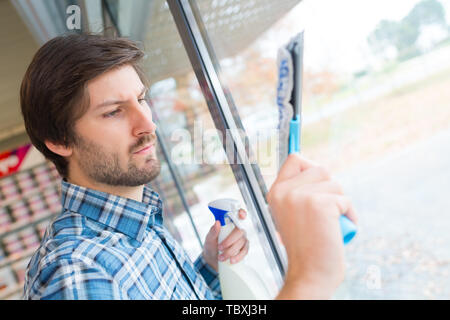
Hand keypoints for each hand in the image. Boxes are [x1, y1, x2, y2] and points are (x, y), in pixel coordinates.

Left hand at [203, 209, 248, 271]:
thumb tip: (217, 222)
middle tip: (220, 247)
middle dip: (230, 240)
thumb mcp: (209, 239)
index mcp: (229, 223)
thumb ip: (213, 231)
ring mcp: (242, 239)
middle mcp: (237, 229)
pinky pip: (245, 251)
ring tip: (221, 257)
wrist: (212, 259)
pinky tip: (232, 260)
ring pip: (242, 242)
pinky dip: (238, 256)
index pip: (238, 214)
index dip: (241, 213)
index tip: (241, 215)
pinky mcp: (244, 248)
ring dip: (231, 251)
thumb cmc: (211, 245)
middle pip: (240, 231)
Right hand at [266, 154, 356, 298]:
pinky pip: (345, 200)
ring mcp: (300, 196)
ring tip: (333, 222)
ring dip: (340, 201)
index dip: (310, 165)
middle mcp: (284, 191)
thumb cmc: (305, 248)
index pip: (295, 159)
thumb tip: (317, 169)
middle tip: (327, 210)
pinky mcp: (319, 204)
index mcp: (275, 193)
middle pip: (320, 168)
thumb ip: (297, 193)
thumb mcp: (291, 214)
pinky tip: (341, 228)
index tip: (319, 179)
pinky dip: (349, 214)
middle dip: (331, 187)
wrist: (309, 274)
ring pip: (334, 183)